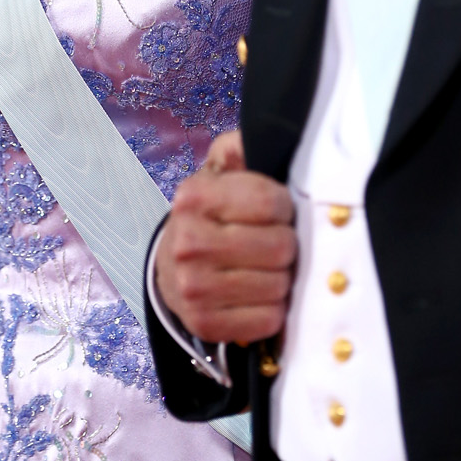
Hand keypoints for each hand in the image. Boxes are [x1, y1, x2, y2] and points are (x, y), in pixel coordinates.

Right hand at [156, 130, 296, 342]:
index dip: (286, 207)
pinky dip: (273, 310)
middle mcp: (187, 242)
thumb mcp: (223, 170)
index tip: (279, 210)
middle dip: (287, 244)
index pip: (270, 202)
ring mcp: (193, 287)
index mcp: (194, 197)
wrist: (174, 267)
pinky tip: (260, 296)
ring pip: (278, 286)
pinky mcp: (204, 323)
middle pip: (280, 247)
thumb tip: (256, 137)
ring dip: (283, 278)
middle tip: (277, 243)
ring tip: (268, 269)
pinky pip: (268, 321)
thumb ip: (242, 147)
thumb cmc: (213, 214)